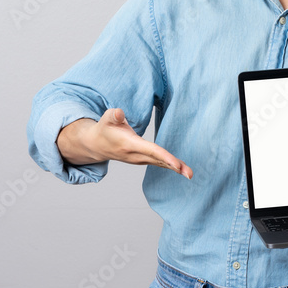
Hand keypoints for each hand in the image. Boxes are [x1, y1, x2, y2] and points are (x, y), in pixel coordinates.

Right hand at [57, 108, 192, 178]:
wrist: (97, 145)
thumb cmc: (105, 128)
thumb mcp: (107, 118)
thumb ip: (114, 115)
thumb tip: (119, 113)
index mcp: (130, 144)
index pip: (151, 151)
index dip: (165, 157)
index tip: (177, 165)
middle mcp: (135, 155)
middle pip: (158, 160)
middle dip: (175, 167)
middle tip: (190, 174)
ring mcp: (139, 159)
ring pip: (160, 164)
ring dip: (175, 168)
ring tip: (189, 173)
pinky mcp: (142, 159)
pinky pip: (158, 163)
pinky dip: (170, 166)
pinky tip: (181, 168)